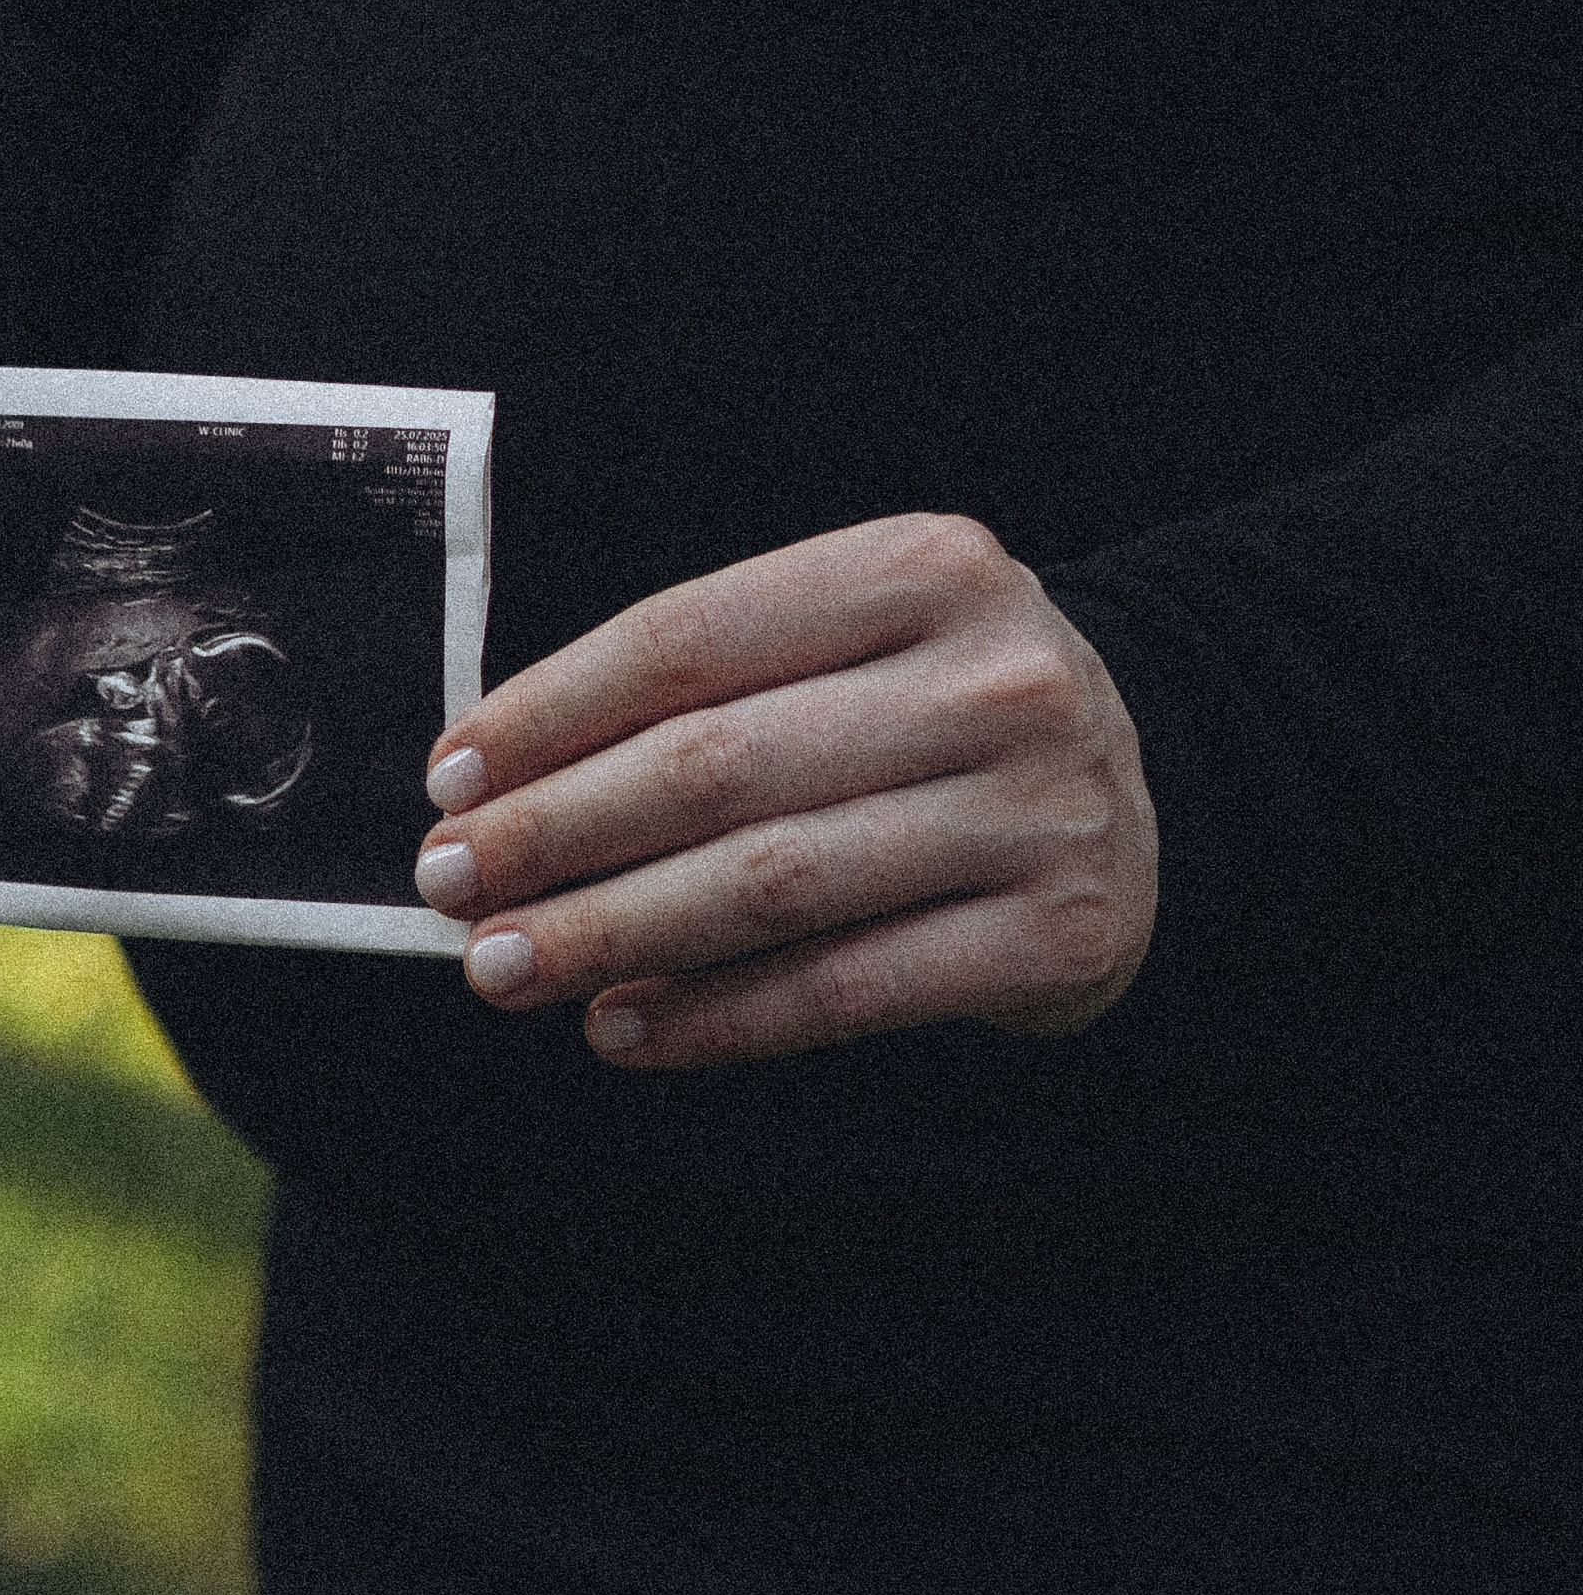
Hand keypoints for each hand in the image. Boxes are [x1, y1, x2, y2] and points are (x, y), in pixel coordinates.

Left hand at [414, 514, 1155, 1067]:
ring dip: (611, 934)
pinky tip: (624, 1027)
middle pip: (716, 766)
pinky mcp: (1053, 933)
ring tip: (506, 967)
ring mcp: (1035, 810)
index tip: (450, 776)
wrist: (1146, 787)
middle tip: (451, 884)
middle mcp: (992, 679)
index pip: (688, 638)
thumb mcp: (856, 642)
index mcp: (925, 566)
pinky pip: (844, 988)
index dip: (550, 712)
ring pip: (769, 885)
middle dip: (554, 833)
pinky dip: (716, 1018)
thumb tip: (500, 779)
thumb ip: (709, 684)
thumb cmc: (936, 712)